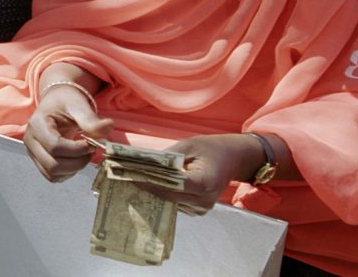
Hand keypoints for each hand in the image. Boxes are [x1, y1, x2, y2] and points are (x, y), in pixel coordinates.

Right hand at [23, 85, 113, 182]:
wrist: (57, 102)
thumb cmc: (66, 101)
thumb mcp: (79, 105)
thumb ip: (91, 119)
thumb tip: (108, 127)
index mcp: (37, 125)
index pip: (55, 147)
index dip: (77, 150)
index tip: (91, 143)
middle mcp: (30, 141)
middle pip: (53, 165)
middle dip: (77, 162)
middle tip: (90, 150)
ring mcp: (32, 152)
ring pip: (52, 174)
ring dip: (73, 169)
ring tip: (83, 154)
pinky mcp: (38, 161)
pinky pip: (53, 176)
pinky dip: (68, 172)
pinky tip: (75, 159)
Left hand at [138, 134, 265, 215]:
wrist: (232, 159)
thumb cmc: (211, 148)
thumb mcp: (190, 145)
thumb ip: (168, 157)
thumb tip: (144, 163)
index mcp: (205, 182)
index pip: (172, 184)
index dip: (151, 181)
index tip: (132, 175)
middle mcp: (204, 200)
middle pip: (168, 196)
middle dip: (146, 186)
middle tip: (124, 179)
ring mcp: (202, 208)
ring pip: (169, 202)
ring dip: (152, 192)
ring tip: (131, 181)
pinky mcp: (198, 211)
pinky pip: (175, 204)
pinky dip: (162, 195)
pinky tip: (148, 187)